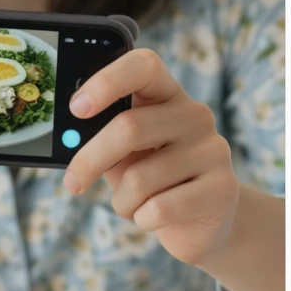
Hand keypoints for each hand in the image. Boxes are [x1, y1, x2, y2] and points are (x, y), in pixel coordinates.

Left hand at [62, 49, 238, 267]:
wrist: (200, 224)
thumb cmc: (151, 180)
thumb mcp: (123, 154)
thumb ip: (102, 139)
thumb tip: (67, 139)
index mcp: (168, 95)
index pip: (144, 66)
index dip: (107, 81)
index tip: (77, 109)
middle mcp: (195, 115)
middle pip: (130, 127)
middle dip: (91, 159)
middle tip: (72, 183)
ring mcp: (213, 150)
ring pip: (141, 178)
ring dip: (122, 201)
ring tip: (132, 205)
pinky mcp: (222, 188)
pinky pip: (160, 208)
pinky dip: (141, 219)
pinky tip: (152, 217)